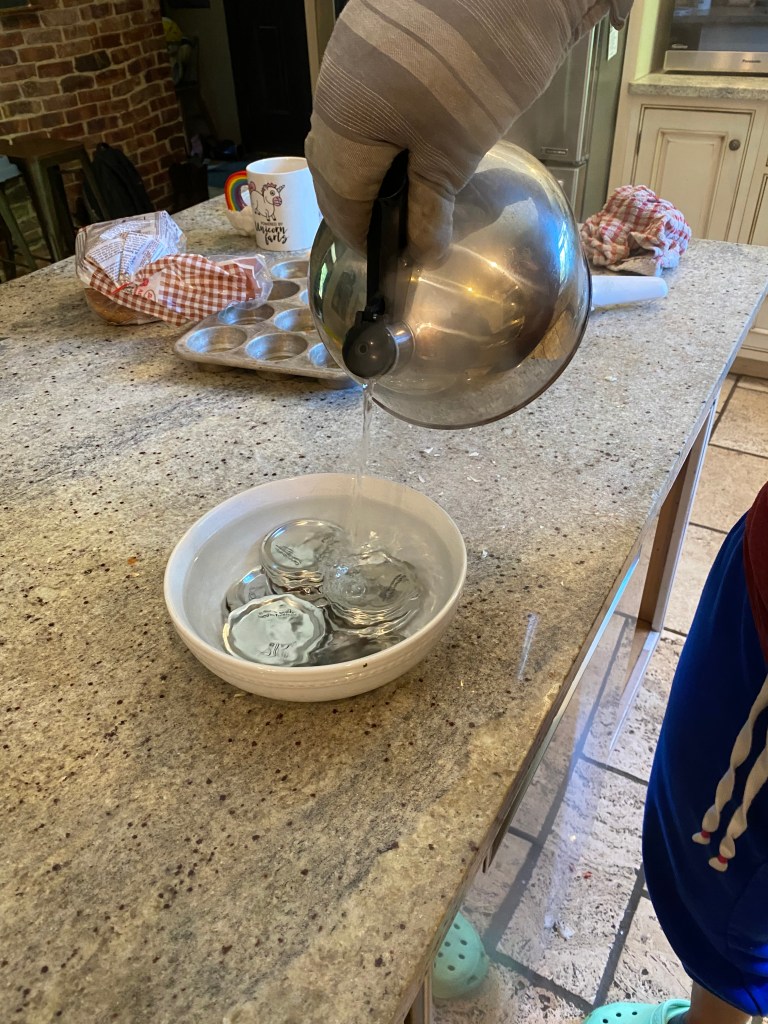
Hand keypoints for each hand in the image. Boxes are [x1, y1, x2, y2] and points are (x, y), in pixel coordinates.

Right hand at [305, 0, 631, 264]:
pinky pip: (363, 98)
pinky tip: (415, 138)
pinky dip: (382, 128)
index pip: (341, 200)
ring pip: (347, 129)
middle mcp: (332, 87)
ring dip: (373, 164)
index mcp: (342, 123)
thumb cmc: (482, 68)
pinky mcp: (373, 31)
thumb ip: (430, 205)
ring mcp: (349, 54)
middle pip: (335, 165)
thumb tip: (422, 250)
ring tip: (411, 188)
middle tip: (399, 228)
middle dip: (364, 202)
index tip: (390, 260)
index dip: (365, 237)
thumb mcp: (457, 151)